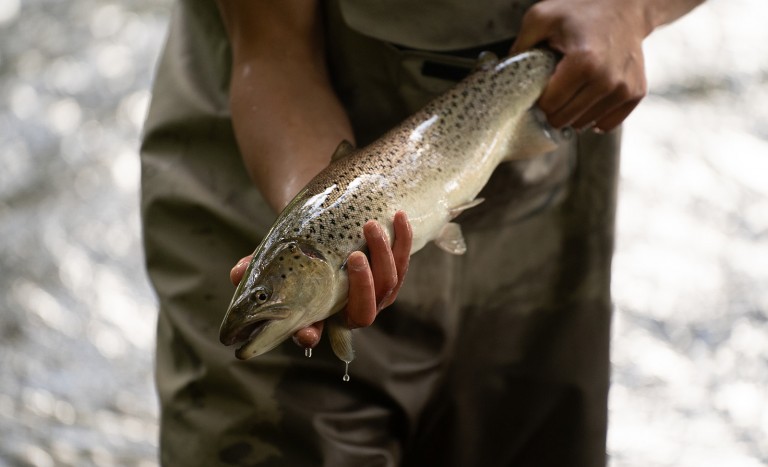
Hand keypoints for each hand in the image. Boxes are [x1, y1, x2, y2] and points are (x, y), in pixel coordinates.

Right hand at [229, 211, 412, 348]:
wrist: (324, 228)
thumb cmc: (296, 249)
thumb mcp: (274, 257)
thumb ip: (256, 267)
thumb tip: (236, 274)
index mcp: (316, 313)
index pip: (313, 331)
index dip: (309, 334)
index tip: (306, 333)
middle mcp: (347, 309)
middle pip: (362, 313)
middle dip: (363, 287)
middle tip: (354, 257)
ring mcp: (373, 294)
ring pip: (387, 286)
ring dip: (382, 256)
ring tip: (370, 225)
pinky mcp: (391, 274)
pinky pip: (403, 262)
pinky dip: (401, 240)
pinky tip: (398, 217)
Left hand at [510, 0, 649, 131]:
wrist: (626, 5)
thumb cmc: (582, 10)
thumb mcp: (542, 17)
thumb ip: (520, 45)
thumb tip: (502, 73)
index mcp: (584, 63)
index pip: (550, 106)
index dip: (538, 101)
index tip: (538, 90)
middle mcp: (607, 80)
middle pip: (565, 119)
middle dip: (553, 110)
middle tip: (552, 91)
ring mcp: (624, 89)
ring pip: (584, 124)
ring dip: (573, 113)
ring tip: (572, 89)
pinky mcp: (635, 93)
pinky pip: (607, 123)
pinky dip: (594, 115)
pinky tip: (588, 98)